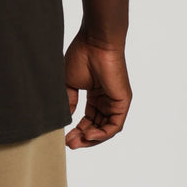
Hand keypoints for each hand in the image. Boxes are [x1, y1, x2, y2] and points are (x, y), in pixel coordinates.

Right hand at [64, 27, 131, 148]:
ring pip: (105, 129)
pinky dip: (102, 134)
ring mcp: (115, 102)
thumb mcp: (70, 83)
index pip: (88, 119)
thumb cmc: (82, 55)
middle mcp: (106, 100)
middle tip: (69, 144)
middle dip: (82, 137)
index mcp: (95, 94)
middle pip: (96, 126)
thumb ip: (69, 101)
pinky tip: (88, 135)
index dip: (77, 130)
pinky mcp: (122, 102)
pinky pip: (114, 125)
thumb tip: (66, 118)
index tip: (64, 137)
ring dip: (91, 138)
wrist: (95, 42)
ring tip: (75, 142)